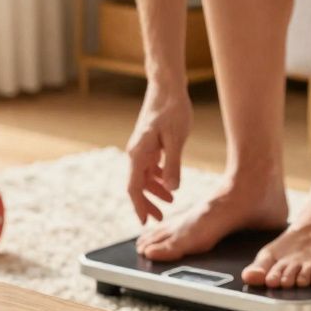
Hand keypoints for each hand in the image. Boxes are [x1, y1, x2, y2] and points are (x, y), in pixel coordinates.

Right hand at [126, 84, 191, 222]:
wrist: (167, 87)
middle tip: (159, 219)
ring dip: (155, 191)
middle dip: (147, 203)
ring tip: (170, 203)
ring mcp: (141, 148)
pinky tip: (170, 183)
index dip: (139, 206)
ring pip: (144, 176)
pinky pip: (150, 167)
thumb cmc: (173, 110)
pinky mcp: (149, 143)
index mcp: (138, 153)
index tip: (144, 222)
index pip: (134, 187)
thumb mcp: (176, 139)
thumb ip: (173, 164)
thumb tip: (172, 188)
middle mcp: (136, 152)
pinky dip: (159, 178)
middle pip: (137, 185)